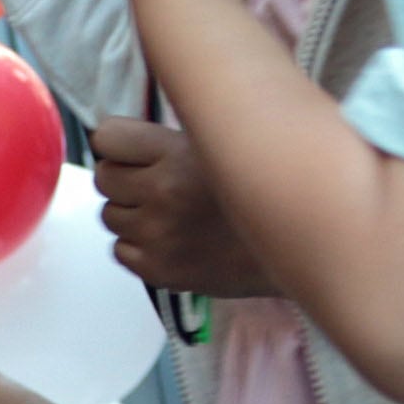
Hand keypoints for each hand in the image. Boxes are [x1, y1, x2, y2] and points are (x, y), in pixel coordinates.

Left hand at [90, 117, 275, 297]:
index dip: (118, 144)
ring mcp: (158, 235)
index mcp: (177, 152)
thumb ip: (175, 135)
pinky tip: (170, 238)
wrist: (299, 245)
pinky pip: (121, 251)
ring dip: (131, 212)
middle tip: (155, 184)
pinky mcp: (160, 271)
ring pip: (109, 216)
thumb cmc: (262, 189)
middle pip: (104, 178)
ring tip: (169, 213)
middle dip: (124, 178)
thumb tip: (122, 133)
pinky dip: (138, 245)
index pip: (107, 138)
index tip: (131, 151)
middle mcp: (163, 192)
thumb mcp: (225, 141)